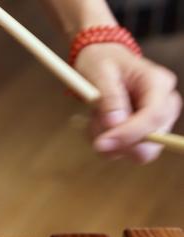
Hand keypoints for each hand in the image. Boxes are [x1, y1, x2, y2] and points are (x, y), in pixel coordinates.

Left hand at [74, 43, 181, 162]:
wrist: (104, 62)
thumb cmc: (103, 62)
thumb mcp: (100, 73)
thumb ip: (109, 97)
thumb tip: (115, 123)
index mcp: (159, 83)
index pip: (154, 116)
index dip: (130, 134)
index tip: (101, 143)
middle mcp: (166, 103)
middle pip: (154, 140)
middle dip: (120, 143)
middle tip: (93, 132)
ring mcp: (158, 120)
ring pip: (138, 151)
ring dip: (110, 143)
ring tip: (95, 119)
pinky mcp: (145, 131)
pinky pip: (127, 150)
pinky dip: (108, 144)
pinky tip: (99, 125)